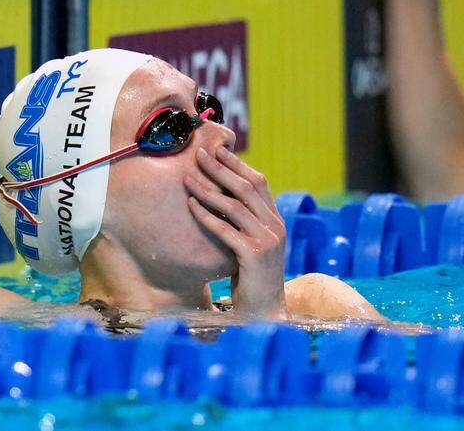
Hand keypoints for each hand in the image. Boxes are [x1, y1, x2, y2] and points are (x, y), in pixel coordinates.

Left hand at [184, 146, 286, 319]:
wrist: (264, 313)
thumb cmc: (251, 280)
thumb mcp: (251, 246)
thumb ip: (245, 224)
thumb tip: (221, 199)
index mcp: (276, 221)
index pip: (258, 182)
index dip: (237, 164)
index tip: (217, 149)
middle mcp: (275, 227)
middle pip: (247, 187)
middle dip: (221, 168)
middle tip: (199, 154)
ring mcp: (267, 241)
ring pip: (234, 205)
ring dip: (208, 189)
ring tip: (187, 177)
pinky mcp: (254, 256)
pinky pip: (225, 229)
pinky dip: (206, 215)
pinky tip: (190, 205)